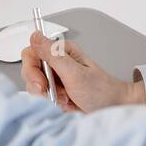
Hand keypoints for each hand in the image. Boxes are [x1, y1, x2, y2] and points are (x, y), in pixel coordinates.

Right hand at [20, 33, 144, 111]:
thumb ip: (53, 55)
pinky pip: (44, 98)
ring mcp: (56, 78)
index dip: (31, 70)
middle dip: (41, 86)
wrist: (114, 108)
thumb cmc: (101, 90)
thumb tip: (35, 36)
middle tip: (56, 94)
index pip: (31, 53)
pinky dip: (54, 103)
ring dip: (49, 97)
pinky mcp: (57, 91)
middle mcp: (57, 63)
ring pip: (36, 87)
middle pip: (31, 72)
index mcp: (60, 52)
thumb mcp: (75, 73)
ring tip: (67, 99)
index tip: (41, 83)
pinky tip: (67, 103)